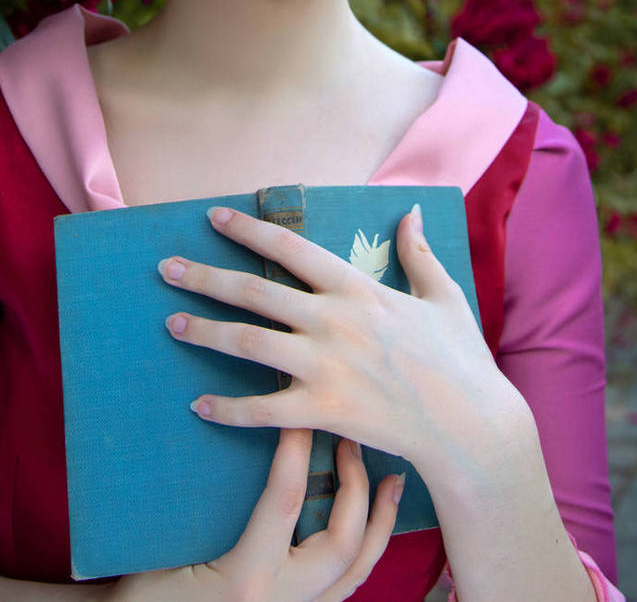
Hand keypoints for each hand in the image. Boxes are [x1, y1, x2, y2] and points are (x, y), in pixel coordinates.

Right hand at [110, 429, 403, 601]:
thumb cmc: (142, 600)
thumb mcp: (161, 553)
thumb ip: (198, 506)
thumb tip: (218, 432)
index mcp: (245, 581)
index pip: (284, 501)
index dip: (295, 448)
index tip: (299, 408)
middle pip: (342, 541)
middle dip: (355, 486)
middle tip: (349, 441)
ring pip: (357, 572)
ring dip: (378, 521)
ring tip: (392, 481)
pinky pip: (346, 590)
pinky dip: (365, 553)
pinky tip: (373, 526)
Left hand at [158, 205, 521, 472]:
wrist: (470, 426)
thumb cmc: (458, 359)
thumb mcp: (442, 295)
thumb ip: (417, 252)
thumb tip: (409, 210)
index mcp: (357, 288)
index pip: (290, 247)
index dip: (247, 230)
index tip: (212, 218)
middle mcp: (334, 320)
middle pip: (255, 292)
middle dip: (205, 277)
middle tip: (166, 269)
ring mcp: (326, 366)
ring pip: (249, 343)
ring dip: (205, 332)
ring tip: (172, 325)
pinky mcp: (324, 411)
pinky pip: (263, 410)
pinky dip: (228, 408)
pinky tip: (200, 404)